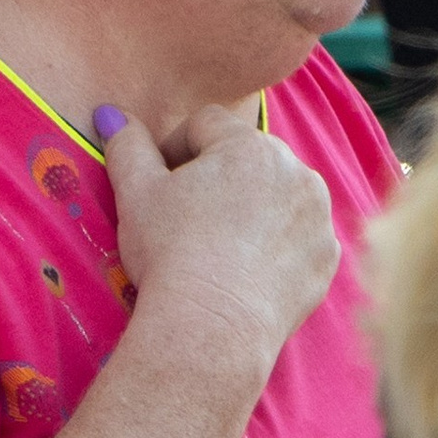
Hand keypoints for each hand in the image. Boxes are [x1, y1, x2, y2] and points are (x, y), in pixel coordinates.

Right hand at [100, 104, 338, 374]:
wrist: (214, 325)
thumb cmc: (170, 253)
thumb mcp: (135, 194)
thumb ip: (126, 145)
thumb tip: (110, 113)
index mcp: (250, 146)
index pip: (206, 124)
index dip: (175, 148)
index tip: (159, 183)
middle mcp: (297, 171)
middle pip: (249, 157)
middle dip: (219, 176)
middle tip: (188, 217)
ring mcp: (319, 215)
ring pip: (280, 196)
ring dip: (254, 207)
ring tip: (220, 243)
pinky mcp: (327, 256)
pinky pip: (300, 237)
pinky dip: (278, 246)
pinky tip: (248, 270)